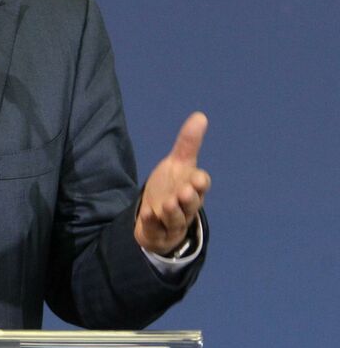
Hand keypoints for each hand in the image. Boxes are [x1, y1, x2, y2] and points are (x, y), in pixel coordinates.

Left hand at [134, 112, 211, 255]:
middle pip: (191, 204)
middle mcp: (185, 206)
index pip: (201, 185)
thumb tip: (200, 116)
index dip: (200, 182)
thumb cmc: (172, 187)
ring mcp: (171, 221)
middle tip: (184, 191)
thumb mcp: (178, 164)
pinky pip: (155, 229)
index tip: (197, 178)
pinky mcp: (157, 232)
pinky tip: (146, 215)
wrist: (157, 216)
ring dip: (172, 211)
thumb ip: (188, 143)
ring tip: (167, 204)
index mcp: (193, 188)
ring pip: (176, 219)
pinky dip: (152, 223)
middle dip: (188, 198)